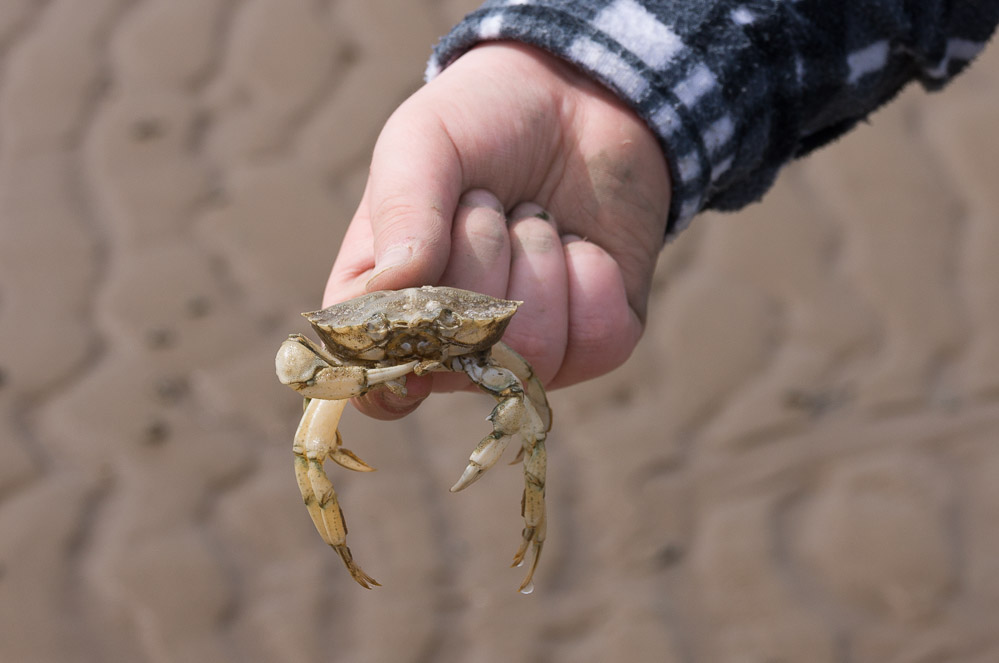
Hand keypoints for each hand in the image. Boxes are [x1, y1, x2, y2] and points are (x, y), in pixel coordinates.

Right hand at [324, 42, 671, 418]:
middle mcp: (455, 345)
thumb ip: (402, 208)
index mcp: (389, 307)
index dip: (398, 361)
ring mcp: (526, 349)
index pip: (376, 385)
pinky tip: (579, 243)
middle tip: (487, 201)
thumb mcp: (422, 143)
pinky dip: (594, 277)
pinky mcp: (594, 342)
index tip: (420, 296)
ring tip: (533, 217)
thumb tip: (400, 281)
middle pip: (462, 360)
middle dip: (480, 256)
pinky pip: (599, 342)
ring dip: (538, 260)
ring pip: (533, 353)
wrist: (578, 95)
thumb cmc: (480, 122)